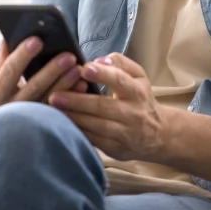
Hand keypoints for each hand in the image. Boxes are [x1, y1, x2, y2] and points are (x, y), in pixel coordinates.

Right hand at [0, 37, 89, 119]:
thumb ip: (2, 64)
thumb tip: (7, 38)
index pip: (9, 71)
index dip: (23, 55)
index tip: (38, 39)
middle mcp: (9, 111)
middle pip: (33, 88)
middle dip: (52, 70)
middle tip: (69, 55)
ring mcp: (26, 125)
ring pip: (49, 103)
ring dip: (65, 85)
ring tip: (79, 69)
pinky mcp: (42, 133)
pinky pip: (59, 116)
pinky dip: (72, 101)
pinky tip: (83, 88)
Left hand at [47, 52, 166, 161]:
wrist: (158, 135)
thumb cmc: (141, 99)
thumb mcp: (139, 76)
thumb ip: (121, 63)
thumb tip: (100, 60)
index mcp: (137, 92)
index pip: (120, 81)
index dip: (102, 74)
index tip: (83, 68)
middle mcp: (132, 113)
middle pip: (103, 106)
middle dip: (77, 101)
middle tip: (54, 95)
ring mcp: (125, 134)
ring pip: (96, 126)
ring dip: (73, 118)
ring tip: (52, 110)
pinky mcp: (116, 149)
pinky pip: (94, 141)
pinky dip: (77, 133)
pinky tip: (61, 125)